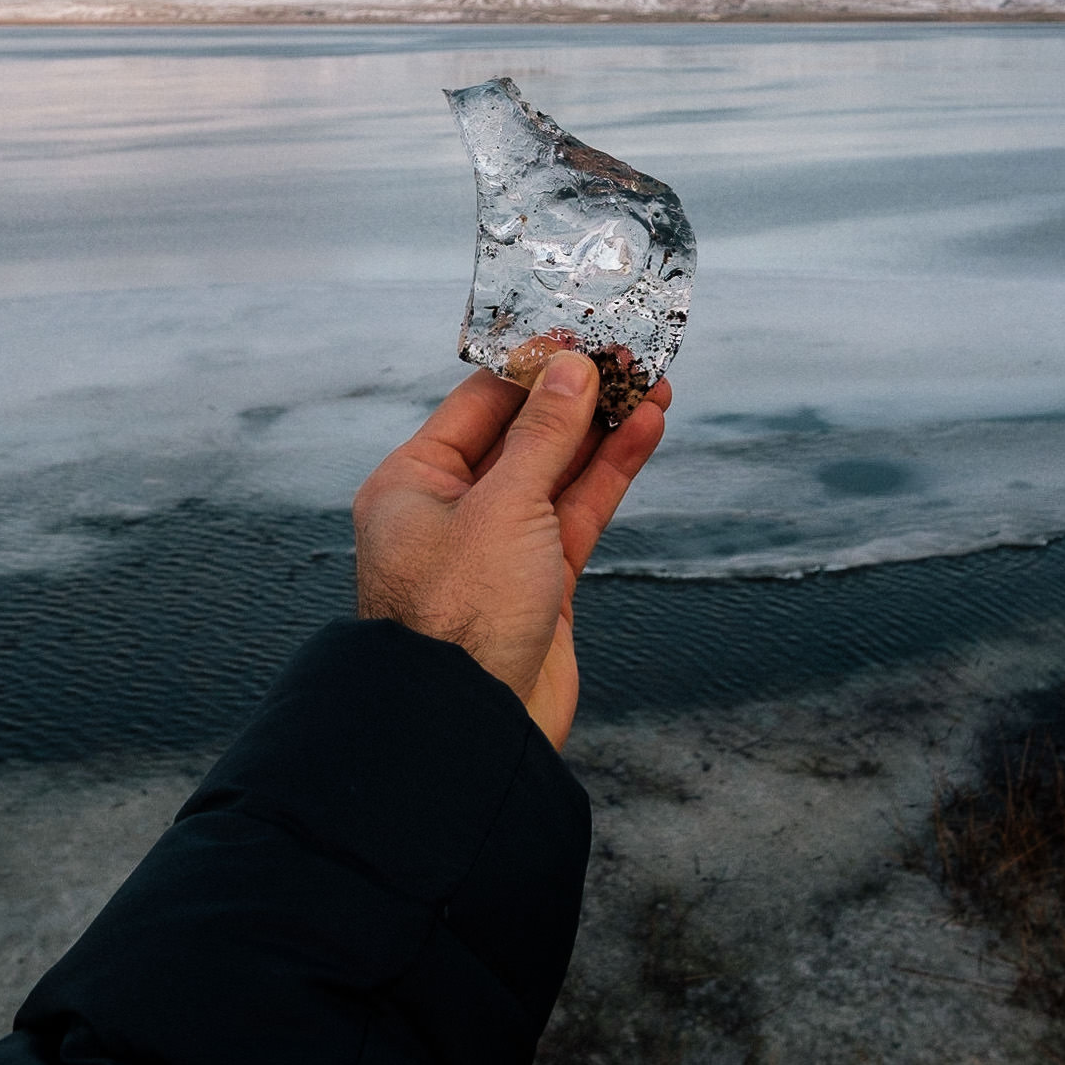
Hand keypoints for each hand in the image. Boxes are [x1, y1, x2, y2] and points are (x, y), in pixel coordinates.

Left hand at [353, 353, 670, 748]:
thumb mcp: (504, 508)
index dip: (532, 366)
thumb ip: (544, 436)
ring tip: (652, 385)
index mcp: (412, 483)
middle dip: (576, 396)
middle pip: (522, 434)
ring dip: (603, 430)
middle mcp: (450, 510)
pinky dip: (610, 473)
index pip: (477, 404)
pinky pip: (577, 512)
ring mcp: (498, 547)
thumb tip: (570, 370)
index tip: (581, 334)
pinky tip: (642, 432)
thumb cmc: (458, 622)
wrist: (469, 730)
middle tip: (628, 355)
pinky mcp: (540, 583)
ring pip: (558, 471)